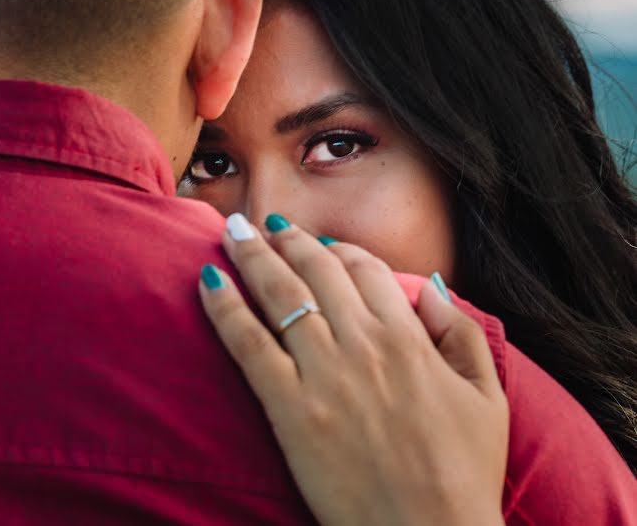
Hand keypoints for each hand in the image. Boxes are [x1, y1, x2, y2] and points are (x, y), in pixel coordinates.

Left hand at [199, 214, 508, 525]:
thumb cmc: (463, 472)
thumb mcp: (487, 397)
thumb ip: (461, 333)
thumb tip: (430, 286)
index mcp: (408, 338)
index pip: (365, 270)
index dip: (338, 250)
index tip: (319, 244)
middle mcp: (362, 345)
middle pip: (316, 271)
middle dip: (286, 239)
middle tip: (261, 222)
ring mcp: (322, 374)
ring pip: (279, 295)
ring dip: (250, 256)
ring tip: (230, 229)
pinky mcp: (289, 409)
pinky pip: (248, 343)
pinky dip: (224, 307)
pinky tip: (207, 279)